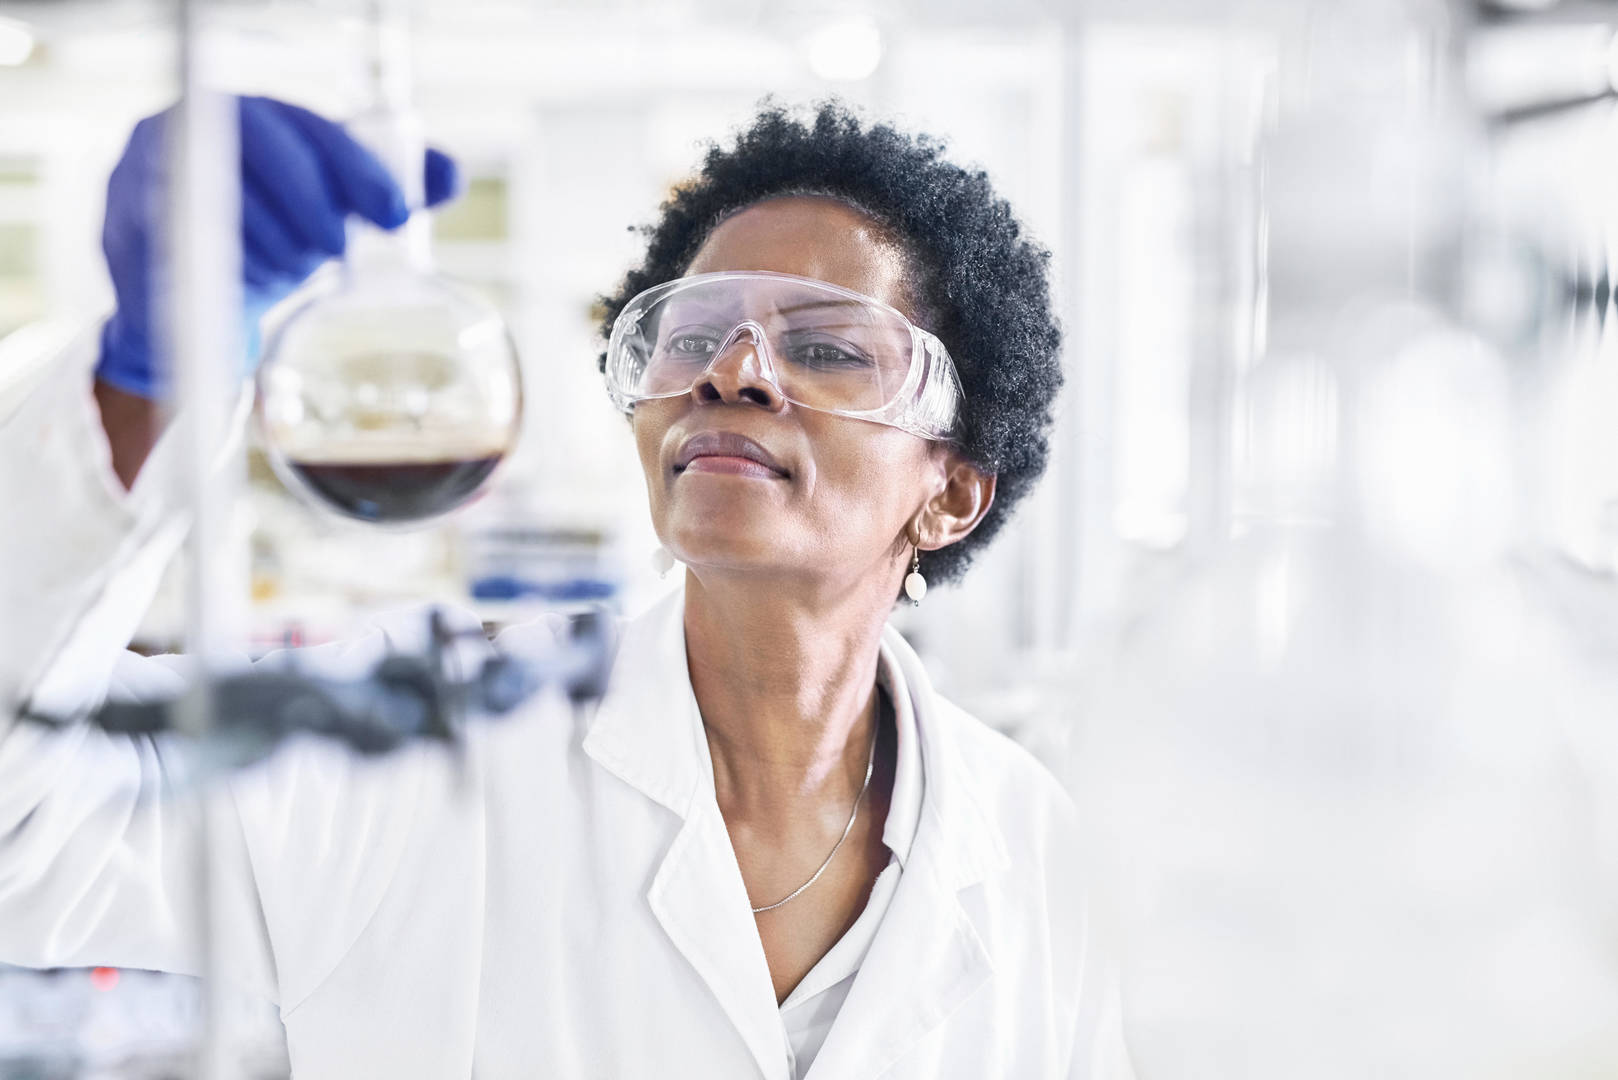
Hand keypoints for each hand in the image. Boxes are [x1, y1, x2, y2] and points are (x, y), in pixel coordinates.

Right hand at [96, 95, 459, 399]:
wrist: (193, 296)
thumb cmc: (274, 235)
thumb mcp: (335, 209)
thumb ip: (392, 189)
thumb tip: (450, 177)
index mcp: (249, 115)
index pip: (310, 128)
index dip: (360, 170)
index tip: (398, 216)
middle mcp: (192, 129)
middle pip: (265, 153)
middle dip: (314, 207)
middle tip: (336, 250)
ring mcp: (147, 176)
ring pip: (224, 200)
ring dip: (271, 244)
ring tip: (289, 270)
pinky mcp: (123, 232)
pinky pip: (181, 250)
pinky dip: (226, 272)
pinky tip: (249, 286)